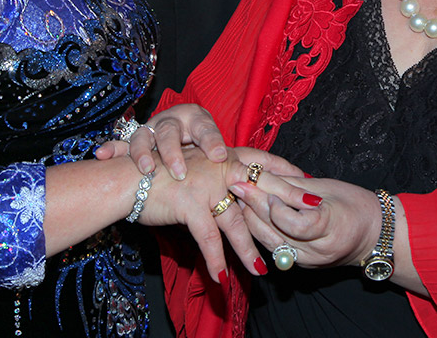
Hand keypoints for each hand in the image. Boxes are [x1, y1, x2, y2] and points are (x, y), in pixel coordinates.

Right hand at [95, 104, 227, 177]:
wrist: (180, 134)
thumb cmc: (199, 141)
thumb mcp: (214, 143)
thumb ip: (221, 153)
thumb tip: (226, 163)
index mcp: (194, 118)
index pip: (203, 128)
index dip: (210, 142)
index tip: (218, 157)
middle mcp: (170, 121)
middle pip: (169, 132)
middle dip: (172, 152)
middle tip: (179, 172)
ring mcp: (150, 131)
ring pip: (143, 137)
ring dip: (143, 153)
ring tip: (147, 169)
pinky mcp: (134, 142)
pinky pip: (120, 144)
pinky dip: (111, 149)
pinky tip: (102, 155)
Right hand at [131, 145, 310, 282]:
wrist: (126, 177)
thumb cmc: (157, 174)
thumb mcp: (192, 170)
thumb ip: (215, 180)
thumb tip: (231, 195)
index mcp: (222, 158)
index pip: (261, 162)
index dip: (284, 170)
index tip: (306, 180)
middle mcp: (219, 168)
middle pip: (259, 192)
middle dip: (285, 207)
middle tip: (309, 217)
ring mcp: (207, 186)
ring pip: (236, 223)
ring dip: (248, 250)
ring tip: (262, 269)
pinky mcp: (191, 204)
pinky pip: (209, 238)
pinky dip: (215, 260)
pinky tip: (222, 278)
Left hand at [230, 172, 379, 269]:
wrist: (374, 235)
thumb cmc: (357, 205)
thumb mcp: (328, 189)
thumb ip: (295, 186)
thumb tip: (265, 174)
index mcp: (330, 229)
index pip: (293, 222)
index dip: (274, 205)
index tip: (258, 185)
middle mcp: (316, 252)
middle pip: (276, 231)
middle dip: (253, 206)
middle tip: (235, 184)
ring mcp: (307, 261)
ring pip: (270, 242)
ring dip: (251, 219)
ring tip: (237, 198)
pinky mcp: (300, 265)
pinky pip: (275, 247)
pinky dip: (261, 231)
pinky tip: (250, 215)